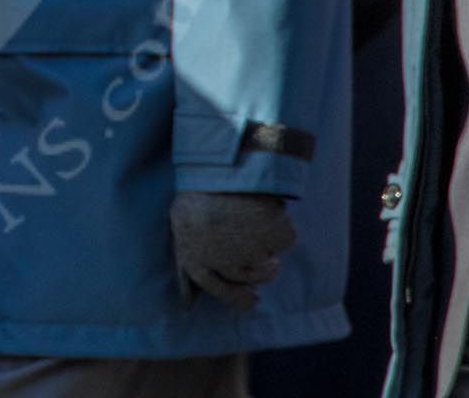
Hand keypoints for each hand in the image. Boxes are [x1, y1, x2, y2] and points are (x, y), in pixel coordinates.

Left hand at [168, 191, 297, 312]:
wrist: (223, 163)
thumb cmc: (200, 193)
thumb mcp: (183, 225)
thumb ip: (189, 260)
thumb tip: (188, 304)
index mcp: (194, 259)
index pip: (220, 291)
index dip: (238, 297)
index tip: (254, 299)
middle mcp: (221, 261)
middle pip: (250, 279)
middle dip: (260, 272)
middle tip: (270, 262)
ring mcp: (249, 251)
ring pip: (269, 267)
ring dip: (270, 251)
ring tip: (259, 225)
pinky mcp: (274, 237)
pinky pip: (285, 240)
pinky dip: (282, 227)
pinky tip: (268, 209)